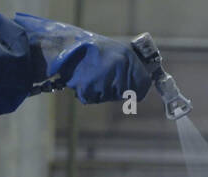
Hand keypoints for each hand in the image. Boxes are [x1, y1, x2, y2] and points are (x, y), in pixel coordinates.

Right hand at [15, 14, 153, 104]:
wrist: (65, 46)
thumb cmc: (90, 49)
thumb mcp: (115, 52)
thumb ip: (128, 67)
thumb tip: (140, 87)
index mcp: (127, 57)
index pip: (143, 85)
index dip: (137, 90)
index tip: (130, 91)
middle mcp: (120, 67)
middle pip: (124, 93)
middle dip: (115, 90)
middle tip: (103, 78)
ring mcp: (106, 78)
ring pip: (108, 96)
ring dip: (100, 91)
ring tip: (91, 75)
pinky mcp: (91, 88)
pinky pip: (94, 98)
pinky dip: (88, 93)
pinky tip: (83, 80)